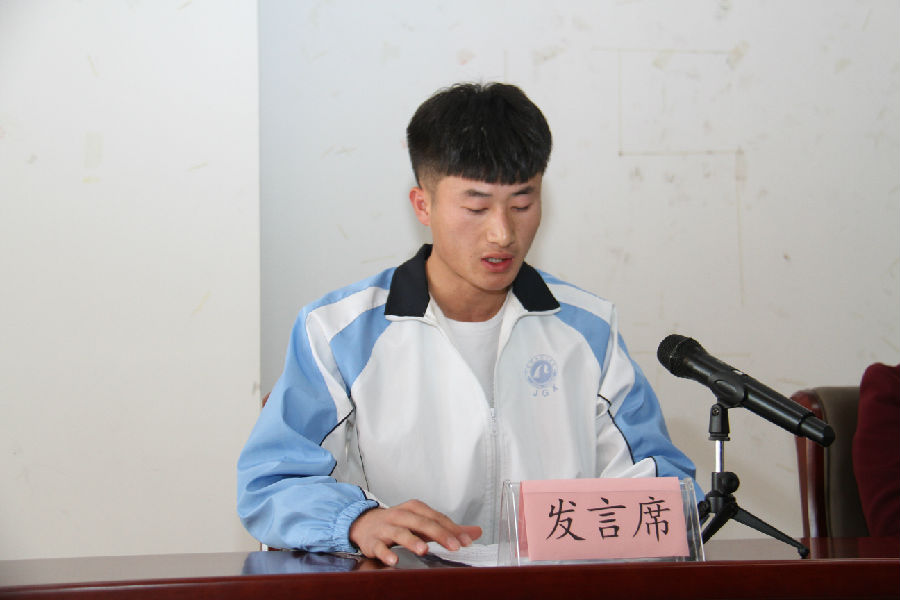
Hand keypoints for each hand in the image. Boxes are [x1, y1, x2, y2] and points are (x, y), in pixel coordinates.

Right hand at [348, 499, 481, 565]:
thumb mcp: (423, 522)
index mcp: (415, 508)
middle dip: (439, 534)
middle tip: (454, 546)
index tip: (465, 541)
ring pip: (400, 533)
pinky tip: (394, 560)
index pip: (436, 518)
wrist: (365, 524)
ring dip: (412, 541)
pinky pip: (380, 547)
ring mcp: (386, 528)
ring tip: (424, 550)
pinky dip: (386, 553)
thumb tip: (475, 532)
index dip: (452, 529)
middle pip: (422, 523)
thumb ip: (448, 528)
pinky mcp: (374, 541)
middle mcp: (401, 515)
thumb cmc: (399, 523)